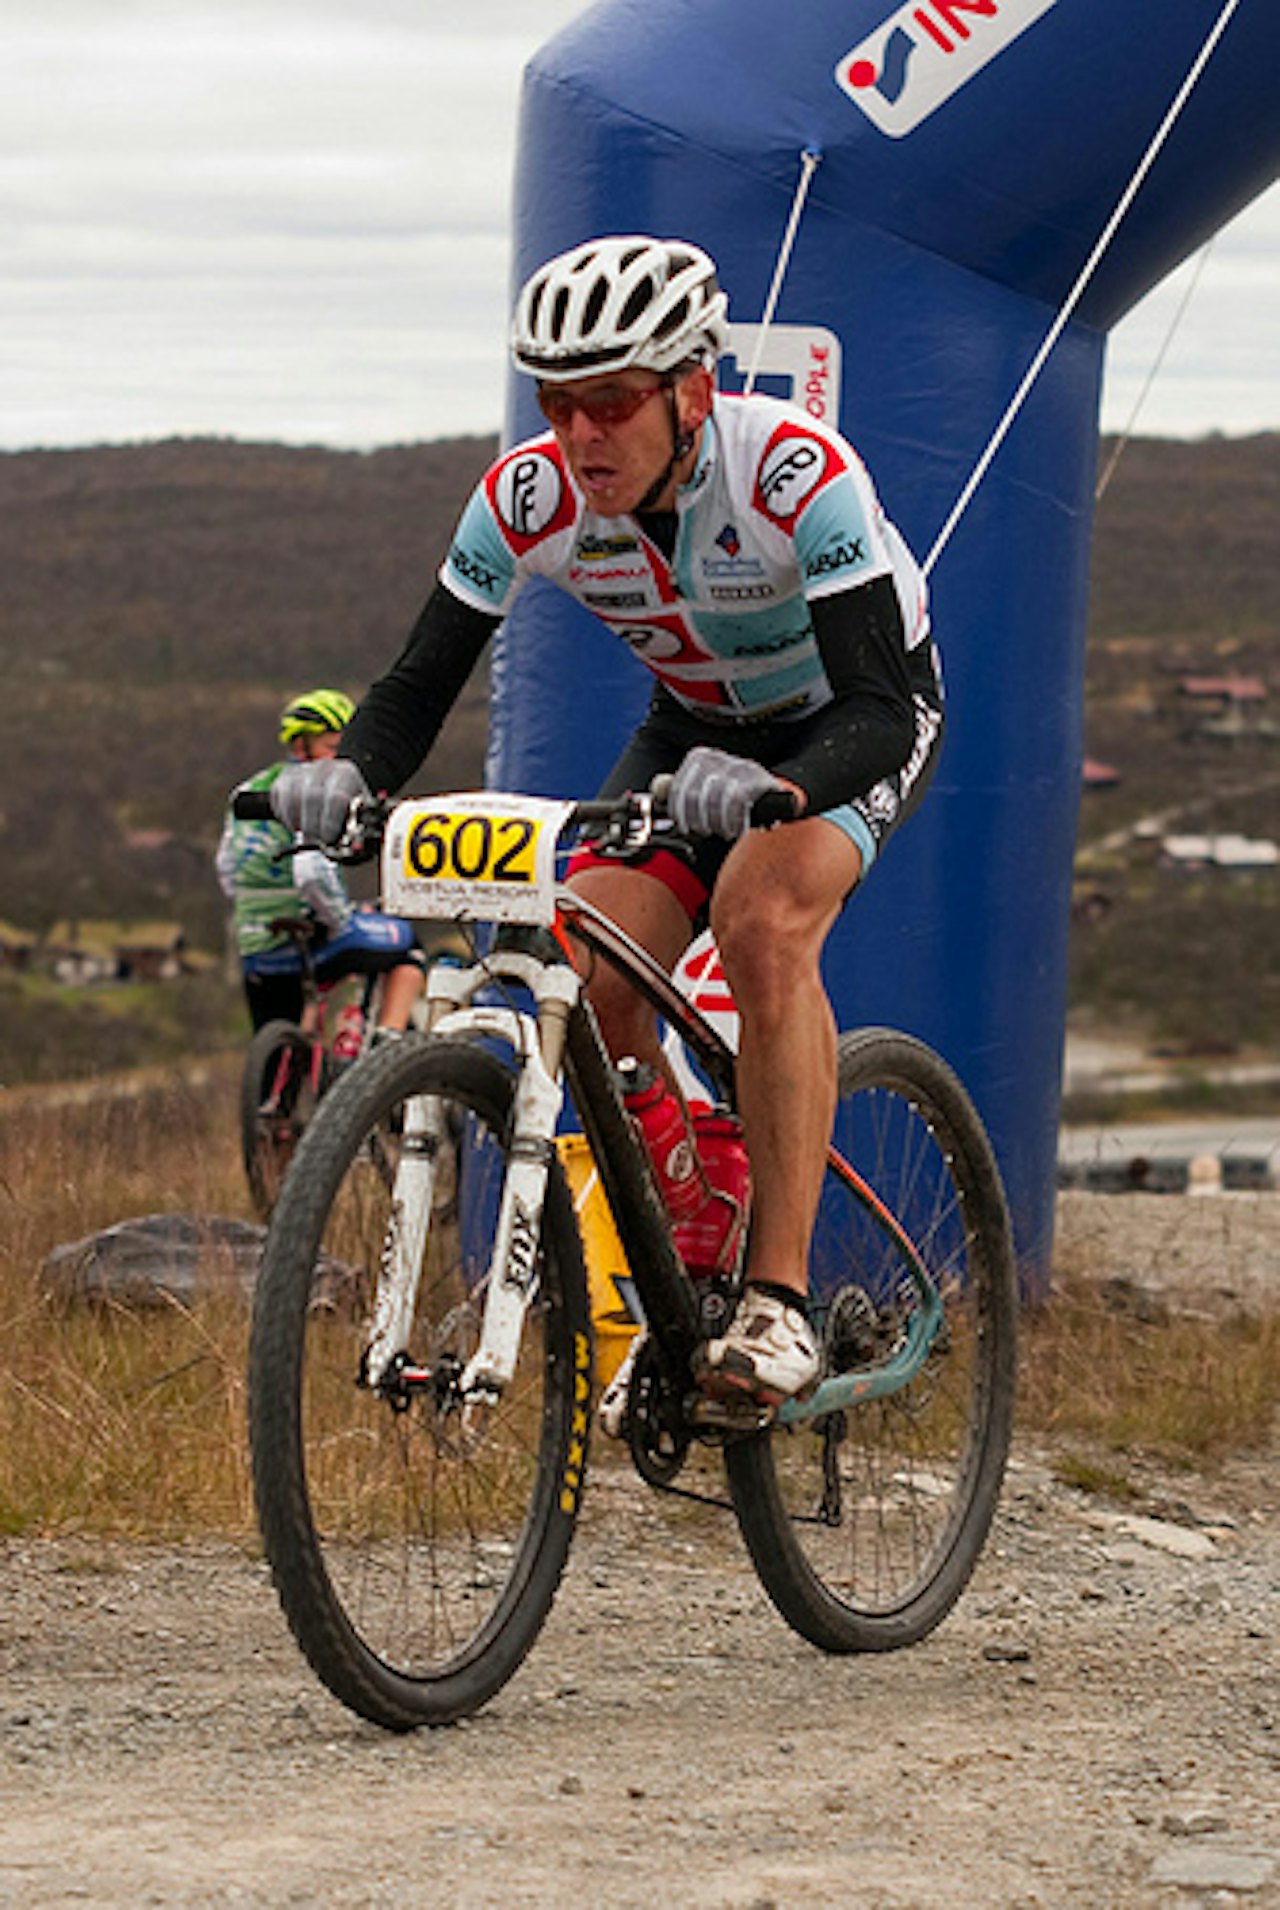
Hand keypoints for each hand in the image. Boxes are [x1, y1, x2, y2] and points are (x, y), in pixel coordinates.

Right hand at [270, 758, 370, 844]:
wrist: (337, 794)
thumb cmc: (349, 810)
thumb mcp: (358, 818)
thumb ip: (354, 831)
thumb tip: (352, 847)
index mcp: (347, 775)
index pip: (336, 797)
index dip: (330, 822)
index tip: (328, 839)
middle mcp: (324, 767)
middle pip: (312, 796)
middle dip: (312, 826)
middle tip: (314, 842)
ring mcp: (303, 769)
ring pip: (292, 797)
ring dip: (298, 821)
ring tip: (306, 835)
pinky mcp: (285, 776)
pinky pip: (278, 796)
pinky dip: (285, 815)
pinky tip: (297, 824)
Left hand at [667, 746, 792, 838]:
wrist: (772, 801)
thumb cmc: (730, 800)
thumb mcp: (701, 794)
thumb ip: (679, 792)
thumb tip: (657, 788)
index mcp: (699, 758)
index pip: (678, 787)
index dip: (679, 813)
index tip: (685, 828)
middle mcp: (717, 757)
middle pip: (694, 794)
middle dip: (698, 820)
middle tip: (706, 832)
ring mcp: (739, 766)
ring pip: (715, 798)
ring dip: (717, 823)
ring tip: (722, 831)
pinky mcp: (758, 778)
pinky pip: (737, 800)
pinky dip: (733, 820)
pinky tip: (737, 829)